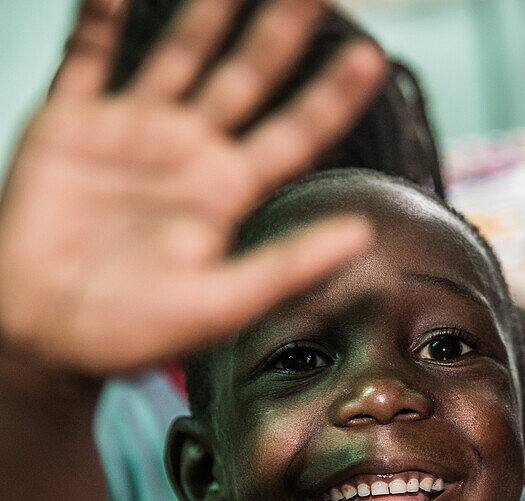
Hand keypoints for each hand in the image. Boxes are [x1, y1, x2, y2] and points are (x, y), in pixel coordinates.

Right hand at [0, 0, 384, 374]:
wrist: (45, 336)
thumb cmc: (134, 332)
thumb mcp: (222, 304)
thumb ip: (289, 265)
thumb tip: (362, 234)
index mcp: (228, 193)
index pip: (295, 133)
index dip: (332, 96)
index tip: (371, 58)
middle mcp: (189, 154)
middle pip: (247, 78)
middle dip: (280, 33)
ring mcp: (132, 134)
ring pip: (179, 56)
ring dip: (207, 14)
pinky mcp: (69, 127)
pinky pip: (87, 60)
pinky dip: (99, 22)